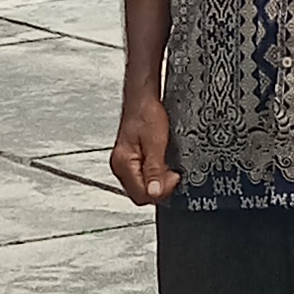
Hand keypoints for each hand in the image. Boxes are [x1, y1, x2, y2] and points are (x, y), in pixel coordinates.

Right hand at [110, 91, 181, 205]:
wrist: (143, 99)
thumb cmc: (147, 114)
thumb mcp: (155, 142)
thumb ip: (154, 169)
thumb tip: (154, 193)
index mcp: (123, 163)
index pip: (141, 194)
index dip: (160, 192)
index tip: (174, 178)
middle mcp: (120, 166)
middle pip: (140, 194)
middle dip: (159, 189)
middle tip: (173, 174)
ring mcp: (123, 164)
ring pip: (142, 187)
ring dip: (157, 183)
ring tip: (168, 167)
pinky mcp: (130, 161)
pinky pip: (142, 178)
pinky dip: (154, 176)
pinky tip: (162, 165)